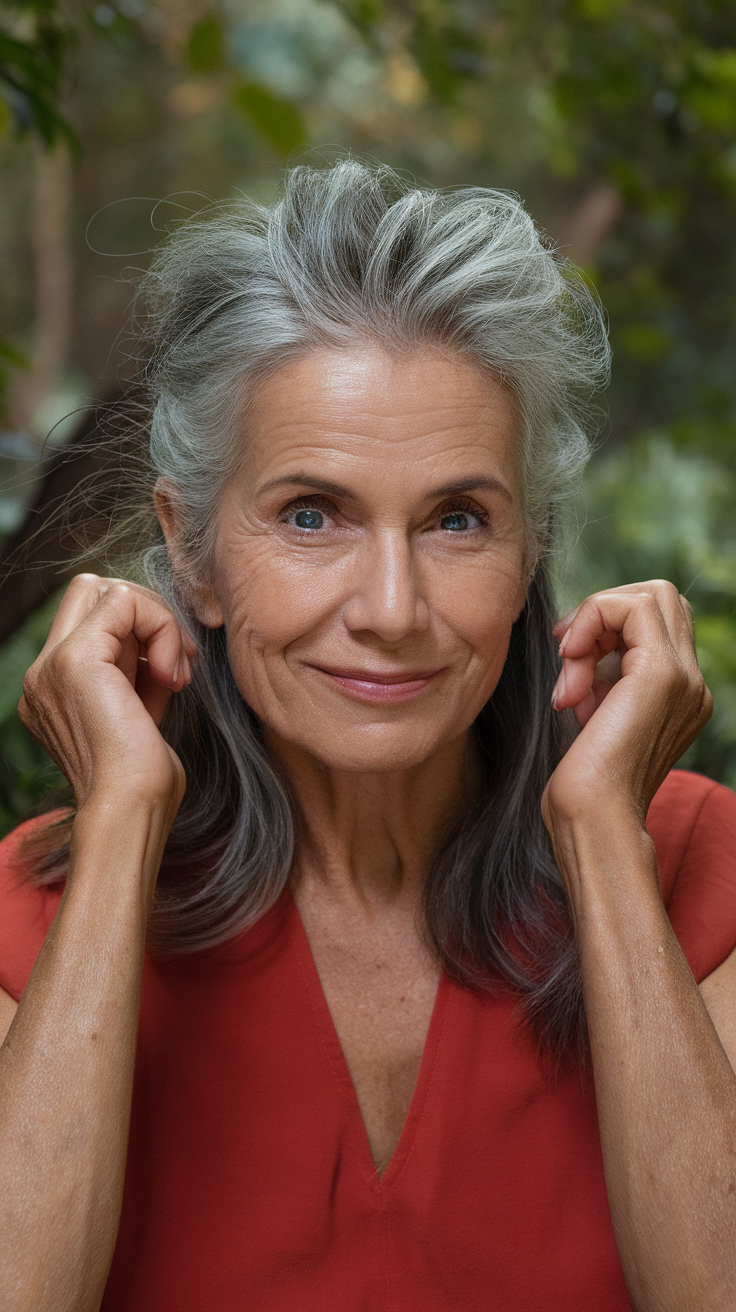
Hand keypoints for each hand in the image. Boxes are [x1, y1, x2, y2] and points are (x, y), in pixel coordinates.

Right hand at [19, 574, 196, 811]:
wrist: (131, 809)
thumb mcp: (141, 709)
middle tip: (178, 661)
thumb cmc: (145, 777)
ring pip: (108, 589)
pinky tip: (173, 673)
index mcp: (54, 686)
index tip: (174, 669)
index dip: (141, 628)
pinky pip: (124, 601)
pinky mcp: (75, 660)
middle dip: (147, 612)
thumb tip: (165, 637)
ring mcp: (51, 665)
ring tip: (176, 674)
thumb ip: (141, 668)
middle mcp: (42, 673)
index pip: (93, 616)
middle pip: (91, 589)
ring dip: (158, 621)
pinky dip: (161, 626)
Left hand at [543, 581, 711, 828]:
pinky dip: (590, 621)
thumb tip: (578, 643)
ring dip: (593, 621)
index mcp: (680, 694)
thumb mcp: (594, 714)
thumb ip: (601, 678)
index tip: (568, 654)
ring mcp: (684, 677)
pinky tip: (569, 664)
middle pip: (659, 598)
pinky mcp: (662, 674)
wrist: (593, 817)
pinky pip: (630, 607)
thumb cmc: (582, 782)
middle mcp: (692, 683)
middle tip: (567, 653)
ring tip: (570, 676)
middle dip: (603, 613)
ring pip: (649, 595)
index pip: (657, 621)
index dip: (608, 622)